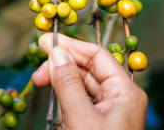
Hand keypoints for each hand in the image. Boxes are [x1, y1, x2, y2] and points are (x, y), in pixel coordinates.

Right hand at [32, 34, 147, 129]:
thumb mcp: (80, 118)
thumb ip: (67, 84)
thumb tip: (56, 53)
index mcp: (126, 92)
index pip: (97, 57)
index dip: (71, 47)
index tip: (45, 42)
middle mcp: (121, 98)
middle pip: (89, 69)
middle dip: (62, 65)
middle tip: (37, 70)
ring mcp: (110, 113)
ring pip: (83, 85)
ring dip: (61, 80)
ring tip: (41, 82)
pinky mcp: (99, 125)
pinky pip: (81, 101)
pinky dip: (65, 96)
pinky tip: (53, 95)